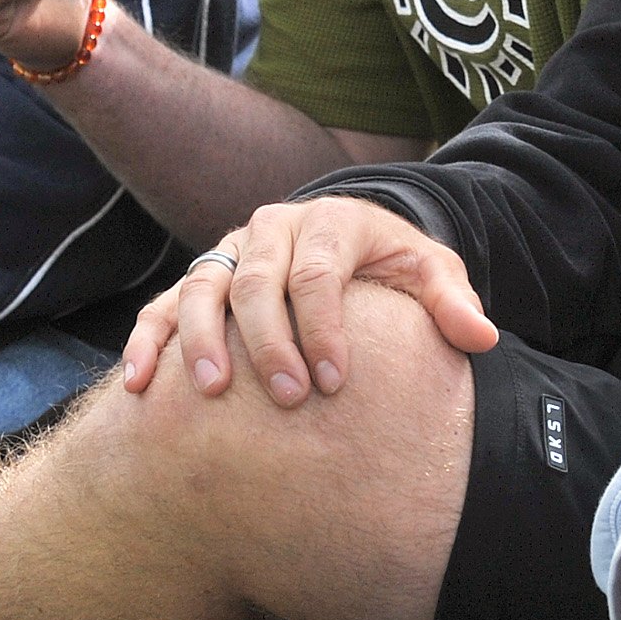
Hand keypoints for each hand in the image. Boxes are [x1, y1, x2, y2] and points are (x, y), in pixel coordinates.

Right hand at [119, 197, 497, 405]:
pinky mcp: (201, 276)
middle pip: (258, 281)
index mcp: (331, 222)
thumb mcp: (429, 271)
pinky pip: (164, 304)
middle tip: (289, 398)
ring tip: (212, 391)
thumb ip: (452, 300)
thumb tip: (483, 338)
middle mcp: (273, 229)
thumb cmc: (389, 267)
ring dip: (201, 339)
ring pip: (203, 287)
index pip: (320, 273)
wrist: (348, 239)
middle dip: (269, 341)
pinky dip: (148, 339)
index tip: (334, 382)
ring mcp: (230, 251)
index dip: (323, 327)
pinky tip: (138, 384)